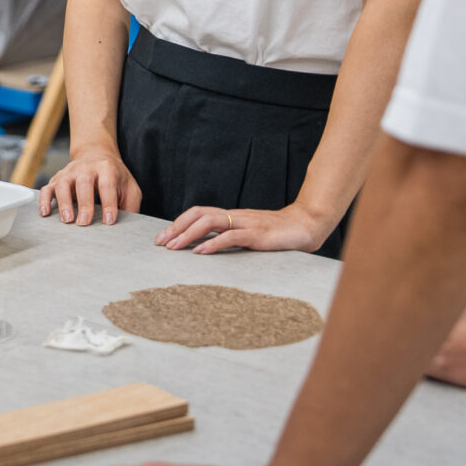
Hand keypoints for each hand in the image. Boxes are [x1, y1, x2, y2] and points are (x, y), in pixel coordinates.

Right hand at [39, 147, 141, 224]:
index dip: (109, 203)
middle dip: (84, 203)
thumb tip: (128, 227)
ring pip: (62, 184)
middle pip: (83, 183)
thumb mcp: (129, 187)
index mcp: (107, 169)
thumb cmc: (114, 176)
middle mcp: (86, 169)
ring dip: (64, 202)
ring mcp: (69, 173)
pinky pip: (47, 188)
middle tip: (84, 222)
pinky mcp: (57, 179)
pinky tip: (45, 213)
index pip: (107, 185)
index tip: (109, 221)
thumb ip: (131, 205)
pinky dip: (44, 200)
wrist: (96, 154)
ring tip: (67, 220)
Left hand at [155, 204, 329, 253]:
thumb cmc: (276, 234)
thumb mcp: (248, 234)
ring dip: (188, 234)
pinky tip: (201, 252)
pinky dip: (213, 243)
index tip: (163, 237)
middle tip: (160, 243)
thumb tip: (206, 248)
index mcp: (231, 216)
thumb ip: (230, 238)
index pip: (198, 213)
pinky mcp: (257, 234)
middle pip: (198, 214)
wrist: (304, 226)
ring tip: (174, 247)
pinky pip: (231, 236)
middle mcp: (234, 216)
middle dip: (176, 227)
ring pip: (210, 222)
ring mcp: (245, 224)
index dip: (179, 223)